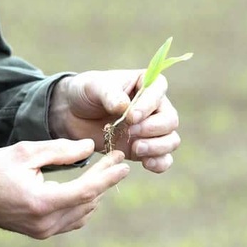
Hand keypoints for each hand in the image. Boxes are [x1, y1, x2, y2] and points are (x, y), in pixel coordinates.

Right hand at [0, 139, 128, 238]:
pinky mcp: (40, 232)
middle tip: (119, 160)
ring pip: (83, 213)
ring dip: (96, 193)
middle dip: (106, 180)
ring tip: (107, 170)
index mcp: (41, 202)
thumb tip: (90, 148)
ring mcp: (43, 231)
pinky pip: (72, 220)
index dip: (108, 175)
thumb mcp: (25, 152)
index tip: (124, 162)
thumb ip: (60, 150)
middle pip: (88, 202)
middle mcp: (45, 223)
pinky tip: (87, 188)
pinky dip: (83, 204)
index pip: (86, 190)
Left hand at [49, 70, 180, 172]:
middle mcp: (155, 106)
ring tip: (136, 148)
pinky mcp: (145, 149)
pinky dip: (159, 163)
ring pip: (171, 140)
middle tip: (131, 131)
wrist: (74, 115)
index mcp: (145, 83)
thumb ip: (109, 94)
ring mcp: (152, 130)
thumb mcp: (93, 87)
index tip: (131, 116)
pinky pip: (163, 159)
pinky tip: (146, 163)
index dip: (148, 105)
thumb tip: (124, 106)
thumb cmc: (87, 93)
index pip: (158, 90)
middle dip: (153, 129)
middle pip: (170, 119)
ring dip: (157, 147)